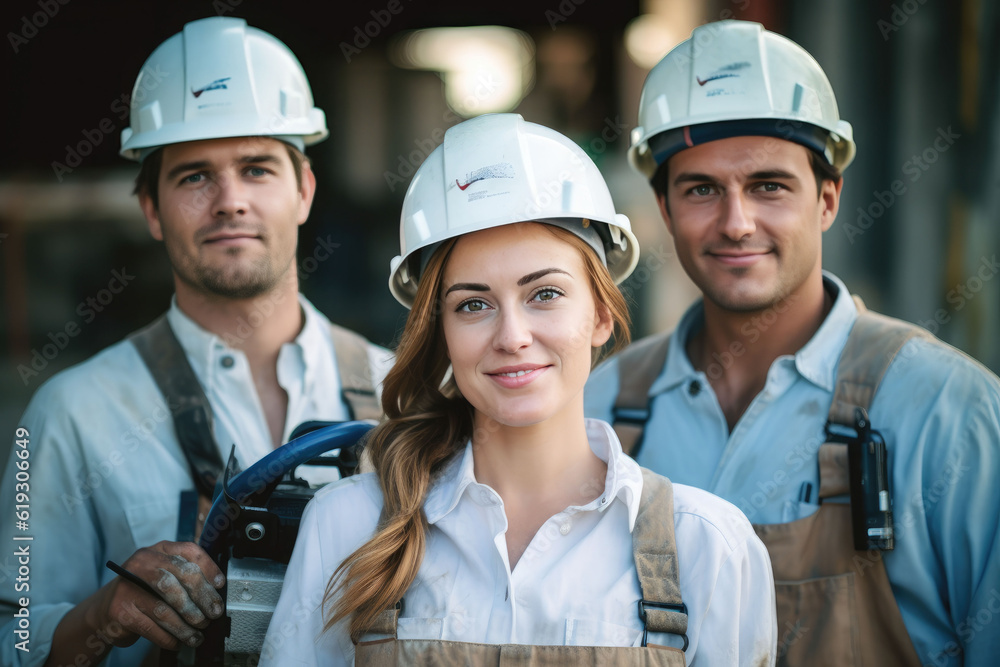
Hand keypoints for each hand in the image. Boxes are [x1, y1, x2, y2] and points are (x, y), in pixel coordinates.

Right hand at [90, 541, 225, 650]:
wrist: (105, 609)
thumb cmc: (144, 591)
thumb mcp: (165, 574)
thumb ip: (187, 576)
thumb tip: (217, 590)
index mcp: (158, 550)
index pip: (189, 551)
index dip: (208, 567)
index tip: (221, 585)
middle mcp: (141, 563)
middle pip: (179, 578)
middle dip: (201, 598)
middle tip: (214, 614)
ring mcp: (128, 587)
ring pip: (165, 608)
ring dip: (186, 625)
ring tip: (198, 635)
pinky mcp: (119, 611)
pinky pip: (152, 627)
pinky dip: (169, 638)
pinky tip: (179, 642)